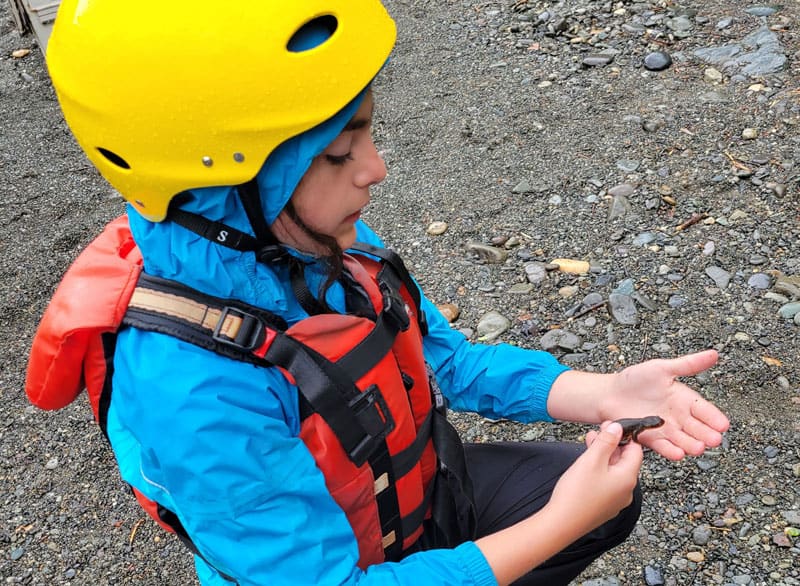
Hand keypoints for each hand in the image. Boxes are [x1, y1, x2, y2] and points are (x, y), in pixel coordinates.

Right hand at [549, 422, 641, 533]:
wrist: (562, 523)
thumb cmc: (577, 493)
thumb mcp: (592, 459)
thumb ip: (606, 441)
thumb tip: (617, 428)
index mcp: (628, 478)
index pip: (635, 451)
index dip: (624, 436)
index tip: (610, 427)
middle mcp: (626, 491)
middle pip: (624, 461)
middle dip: (611, 444)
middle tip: (597, 432)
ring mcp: (615, 500)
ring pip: (614, 472)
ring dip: (603, 456)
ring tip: (588, 444)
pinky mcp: (604, 506)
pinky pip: (607, 483)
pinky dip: (599, 470)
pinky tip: (586, 466)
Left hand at [601, 349, 729, 460]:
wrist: (610, 394)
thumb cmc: (635, 379)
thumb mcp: (662, 368)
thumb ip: (687, 364)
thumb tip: (713, 354)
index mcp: (683, 399)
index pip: (703, 410)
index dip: (713, 417)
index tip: (723, 425)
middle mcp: (678, 416)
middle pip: (696, 428)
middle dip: (706, 434)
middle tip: (714, 440)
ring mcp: (665, 429)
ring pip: (682, 439)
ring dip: (691, 444)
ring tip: (698, 448)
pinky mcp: (650, 438)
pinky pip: (663, 446)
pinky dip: (670, 450)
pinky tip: (678, 454)